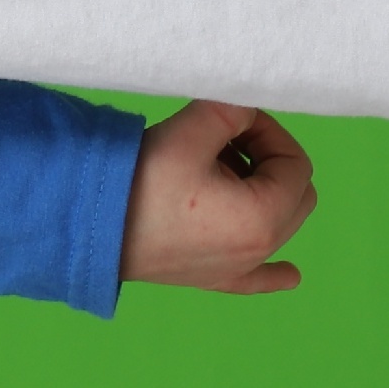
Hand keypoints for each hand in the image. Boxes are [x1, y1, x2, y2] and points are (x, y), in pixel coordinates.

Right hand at [121, 102, 318, 295]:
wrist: (91, 225)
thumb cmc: (143, 179)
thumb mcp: (191, 128)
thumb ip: (234, 109)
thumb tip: (249, 107)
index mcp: (263, 216)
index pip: (295, 163)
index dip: (270, 132)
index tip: (235, 119)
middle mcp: (260, 250)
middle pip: (297, 195)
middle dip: (270, 159)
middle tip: (228, 141)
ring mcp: (238, 270)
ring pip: (280, 226)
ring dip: (262, 192)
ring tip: (217, 171)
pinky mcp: (212, 279)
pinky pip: (258, 279)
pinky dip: (274, 270)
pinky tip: (288, 274)